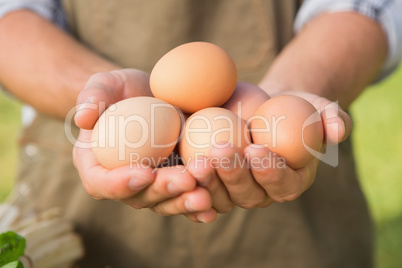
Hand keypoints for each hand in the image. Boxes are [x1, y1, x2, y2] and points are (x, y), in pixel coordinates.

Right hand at [73, 69, 216, 222]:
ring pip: (165, 202)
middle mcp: (123, 182)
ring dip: (185, 202)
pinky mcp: (173, 183)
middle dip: (163, 191)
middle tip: (186, 180)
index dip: (120, 184)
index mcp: (97, 165)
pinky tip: (214, 207)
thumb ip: (93, 95)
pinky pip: (184, 198)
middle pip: (139, 197)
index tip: (144, 172)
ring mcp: (150, 186)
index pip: (101, 183)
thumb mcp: (106, 84)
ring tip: (205, 196)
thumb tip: (83, 117)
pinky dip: (198, 205)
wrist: (150, 96)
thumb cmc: (123, 91)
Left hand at [186, 88, 351, 212]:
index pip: (283, 184)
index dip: (270, 171)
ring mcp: (235, 191)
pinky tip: (180, 172)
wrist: (264, 107)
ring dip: (209, 182)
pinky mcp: (214, 183)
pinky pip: (201, 192)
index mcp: (289, 181)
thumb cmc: (293, 107)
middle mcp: (262, 193)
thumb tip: (339, 130)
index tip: (256, 149)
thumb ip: (332, 118)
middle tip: (220, 150)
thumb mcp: (317, 107)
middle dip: (234, 175)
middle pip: (248, 194)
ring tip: (197, 160)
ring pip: (222, 197)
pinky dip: (191, 187)